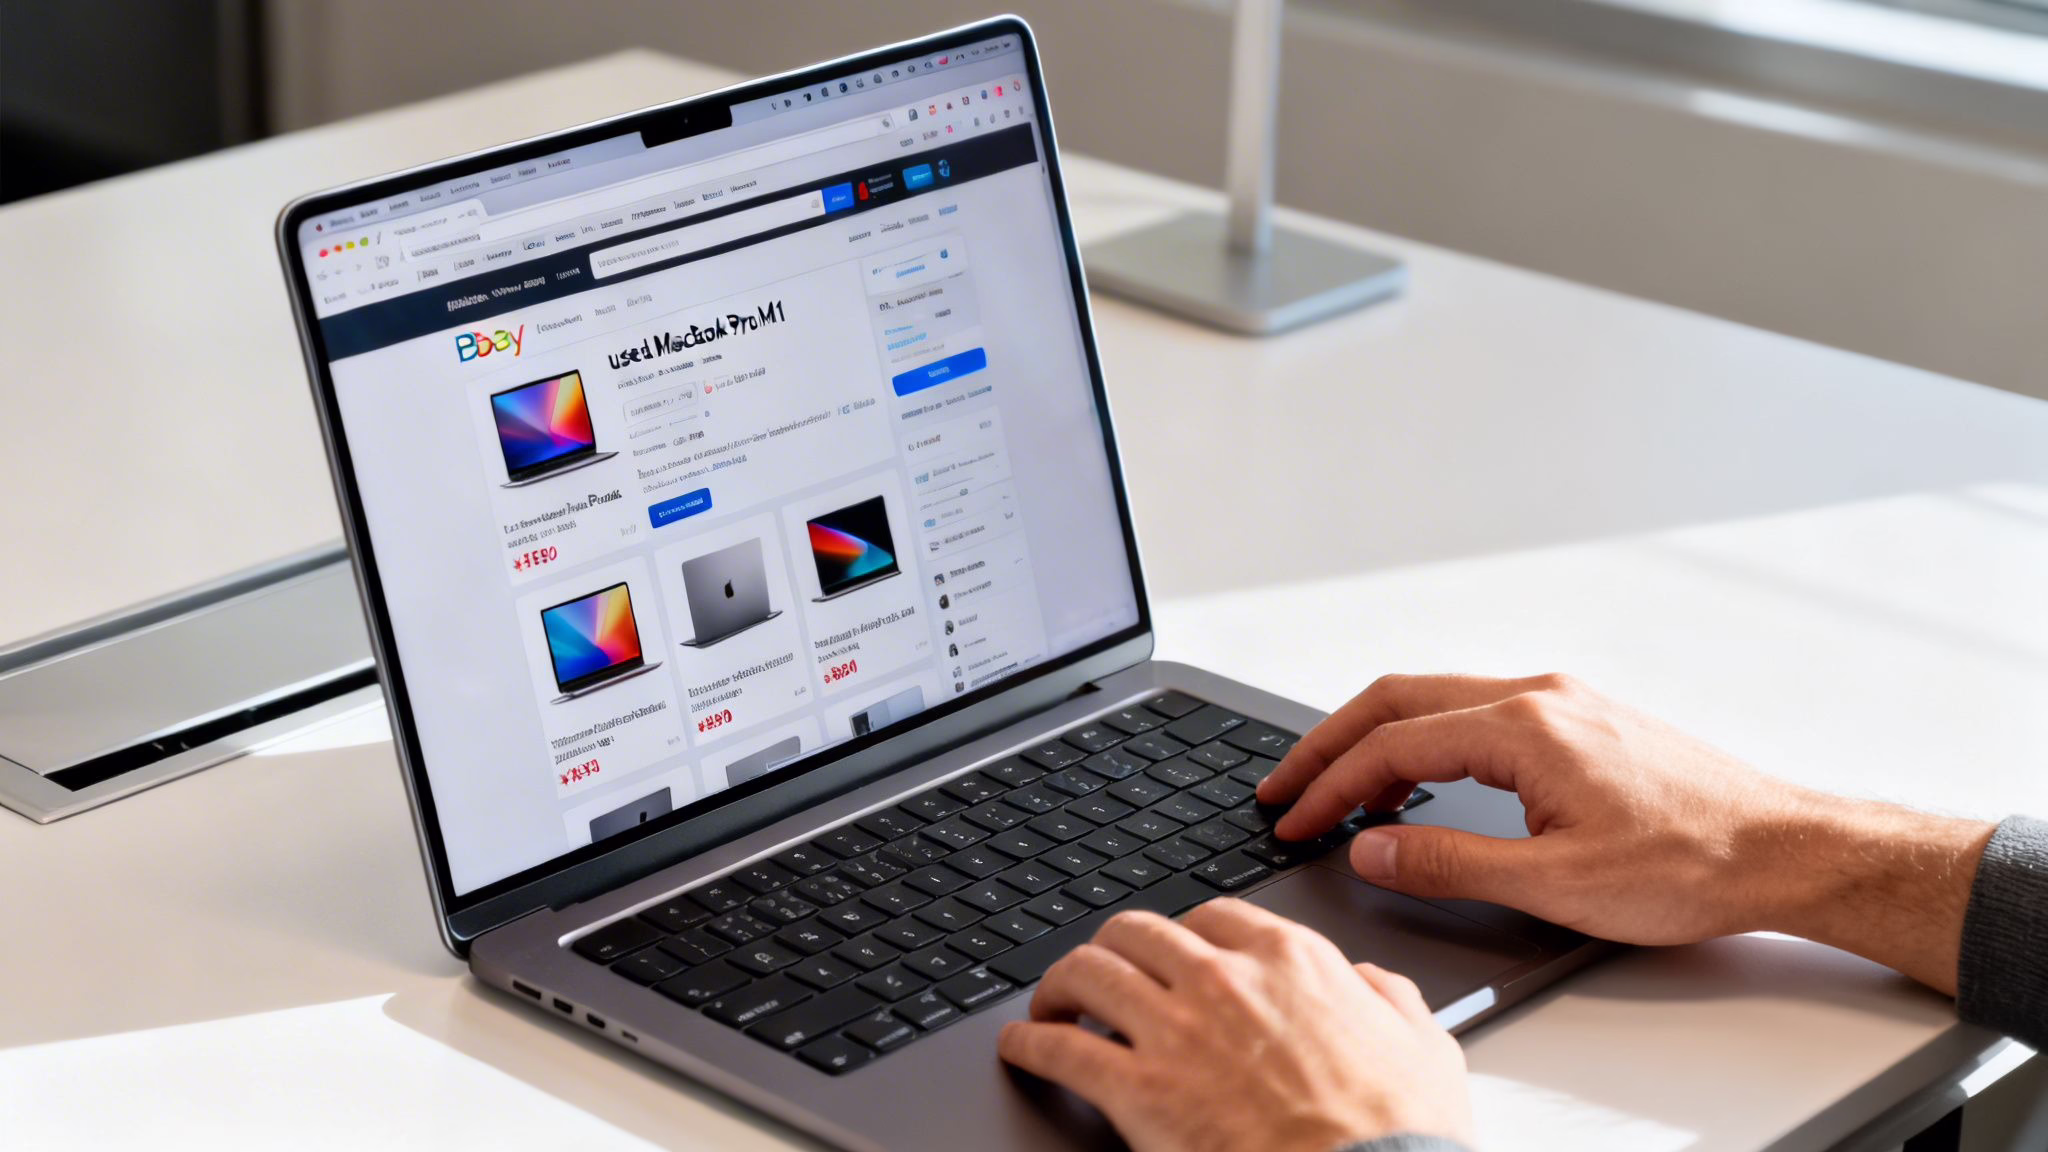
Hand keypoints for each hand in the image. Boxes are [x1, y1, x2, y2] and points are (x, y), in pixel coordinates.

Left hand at [997, 900, 1472, 1151]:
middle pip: (1136, 933)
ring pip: (1088, 972)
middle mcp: (1224, 980)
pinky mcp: (1141, 1091)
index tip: (1171, 953)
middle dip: (1111, 950)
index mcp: (1290, 961)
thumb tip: (1372, 981)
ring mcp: (1177, 1031)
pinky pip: (1062, 1050)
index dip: (1183, 935)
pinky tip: (1023, 1047)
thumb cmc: (1401, 1132)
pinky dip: (1030, 1043)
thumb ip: (1391, 998)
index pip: (1213, 916)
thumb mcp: (1425, 1046)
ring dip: (1059, 986)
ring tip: (1051, 1005)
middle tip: (1100, 973)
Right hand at [1257, 673, 1994, 992]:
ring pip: (1436, 699)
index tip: (1291, 819)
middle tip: (1283, 787)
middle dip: (1330, 743)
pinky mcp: (1581, 719)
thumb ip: (1450, 862)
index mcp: (1524, 727)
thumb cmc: (1691, 866)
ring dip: (1376, 739)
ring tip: (1336, 792)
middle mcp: (1538, 696)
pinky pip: (1474, 712)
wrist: (1785, 849)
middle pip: (1399, 698)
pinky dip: (1423, 741)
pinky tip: (1418, 784)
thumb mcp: (1557, 882)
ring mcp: (1562, 701)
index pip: (1392, 745)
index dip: (1328, 785)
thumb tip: (1368, 848)